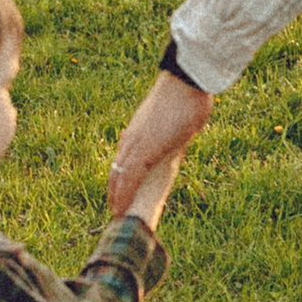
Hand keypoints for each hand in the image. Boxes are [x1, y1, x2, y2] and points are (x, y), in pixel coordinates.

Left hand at [109, 69, 214, 220]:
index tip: (120, 195)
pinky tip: (122, 210)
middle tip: (117, 213)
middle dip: (115, 193)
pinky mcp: (144, 151)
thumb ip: (170, 136)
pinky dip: (124, 196)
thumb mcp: (173, 123)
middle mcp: (131, 140)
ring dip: (117, 199)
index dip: (119, 181)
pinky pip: (128, 179)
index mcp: (136, 133)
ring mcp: (135, 146)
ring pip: (118, 178)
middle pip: (116, 172)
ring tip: (118, 217)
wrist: (185, 84)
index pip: (121, 162)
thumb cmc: (184, 99)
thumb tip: (175, 145)